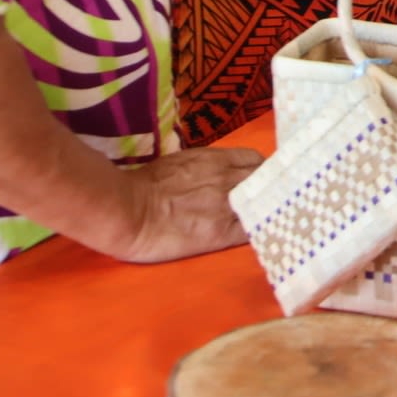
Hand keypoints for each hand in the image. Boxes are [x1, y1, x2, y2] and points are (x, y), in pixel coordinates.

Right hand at [113, 147, 262, 262]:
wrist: (128, 210)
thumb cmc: (144, 185)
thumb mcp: (180, 162)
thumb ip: (205, 166)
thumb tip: (215, 173)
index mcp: (216, 160)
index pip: (255, 160)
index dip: (261, 170)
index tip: (261, 179)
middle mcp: (227, 179)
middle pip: (266, 180)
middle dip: (269, 188)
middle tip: (266, 200)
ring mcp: (227, 206)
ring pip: (264, 204)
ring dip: (267, 209)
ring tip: (266, 218)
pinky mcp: (221, 234)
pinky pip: (252, 231)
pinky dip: (259, 231)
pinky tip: (259, 236)